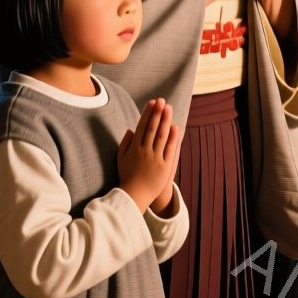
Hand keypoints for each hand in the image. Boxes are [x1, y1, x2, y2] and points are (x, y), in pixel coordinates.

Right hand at [117, 99, 180, 213]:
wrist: (134, 196)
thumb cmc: (127, 177)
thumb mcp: (121, 159)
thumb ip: (125, 143)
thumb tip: (130, 129)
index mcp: (134, 148)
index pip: (142, 126)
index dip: (147, 113)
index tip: (152, 102)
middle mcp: (144, 151)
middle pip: (152, 128)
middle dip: (157, 113)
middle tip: (162, 100)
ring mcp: (155, 158)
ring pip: (161, 136)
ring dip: (165, 121)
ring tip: (168, 108)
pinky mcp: (164, 166)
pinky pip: (169, 149)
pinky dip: (173, 138)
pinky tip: (175, 127)